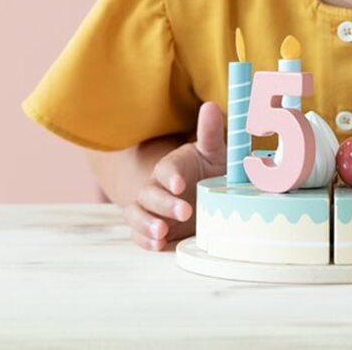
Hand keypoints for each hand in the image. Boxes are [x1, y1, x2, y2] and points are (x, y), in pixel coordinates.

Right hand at [124, 101, 225, 250]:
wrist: (204, 199)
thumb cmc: (208, 172)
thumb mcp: (213, 153)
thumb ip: (210, 132)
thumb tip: (210, 105)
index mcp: (172, 167)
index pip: (166, 169)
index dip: (170, 176)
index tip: (180, 184)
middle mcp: (157, 187)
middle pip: (150, 194)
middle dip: (164, 204)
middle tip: (185, 211)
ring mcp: (151, 209)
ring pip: (138, 214)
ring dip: (147, 224)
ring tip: (163, 233)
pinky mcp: (149, 229)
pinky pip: (138, 234)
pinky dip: (145, 240)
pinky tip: (158, 245)